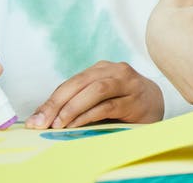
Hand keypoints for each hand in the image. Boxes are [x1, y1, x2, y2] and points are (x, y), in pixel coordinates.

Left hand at [25, 61, 163, 128]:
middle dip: (57, 103)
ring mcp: (127, 83)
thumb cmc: (123, 102)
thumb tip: (44, 119)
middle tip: (41, 122)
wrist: (157, 104)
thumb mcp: (100, 98)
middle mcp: (115, 71)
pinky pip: (109, 105)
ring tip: (58, 124)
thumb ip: (78, 103)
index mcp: (102, 68)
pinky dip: (90, 115)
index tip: (35, 119)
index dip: (51, 100)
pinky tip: (77, 125)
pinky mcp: (136, 100)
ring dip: (73, 108)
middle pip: (80, 82)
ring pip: (96, 90)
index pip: (71, 82)